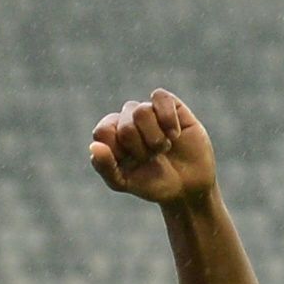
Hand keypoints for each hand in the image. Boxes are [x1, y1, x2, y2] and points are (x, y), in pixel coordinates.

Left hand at [89, 88, 216, 206]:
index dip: (118, 150)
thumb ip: (105, 167)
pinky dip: (168, 119)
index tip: (131, 163)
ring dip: (156, 138)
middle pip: (125, 126)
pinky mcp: (170, 105)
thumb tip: (94, 146)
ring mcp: (149, 111)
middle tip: (152, 158)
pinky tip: (175, 134)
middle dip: (141, 150)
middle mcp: (127, 120)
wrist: (189, 186)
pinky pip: (159, 97)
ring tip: (165, 148)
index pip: (103, 131)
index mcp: (112, 136)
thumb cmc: (154, 183)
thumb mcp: (125, 183)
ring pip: (141, 111)